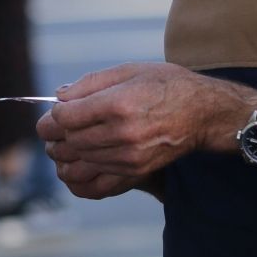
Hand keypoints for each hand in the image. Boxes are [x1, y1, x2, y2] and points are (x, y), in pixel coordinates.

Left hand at [38, 63, 250, 193]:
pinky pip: (95, 185)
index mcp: (117, 105)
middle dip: (55, 134)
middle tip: (57, 126)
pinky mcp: (135, 172)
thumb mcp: (128, 71)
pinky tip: (76, 166)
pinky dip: (78, 178)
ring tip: (65, 144)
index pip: (65, 117)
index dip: (54, 113)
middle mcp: (122, 134)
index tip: (58, 110)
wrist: (202, 113)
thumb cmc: (165, 85)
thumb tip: (59, 97)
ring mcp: (129, 157)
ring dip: (65, 154)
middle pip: (69, 141)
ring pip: (78, 163)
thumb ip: (90, 83)